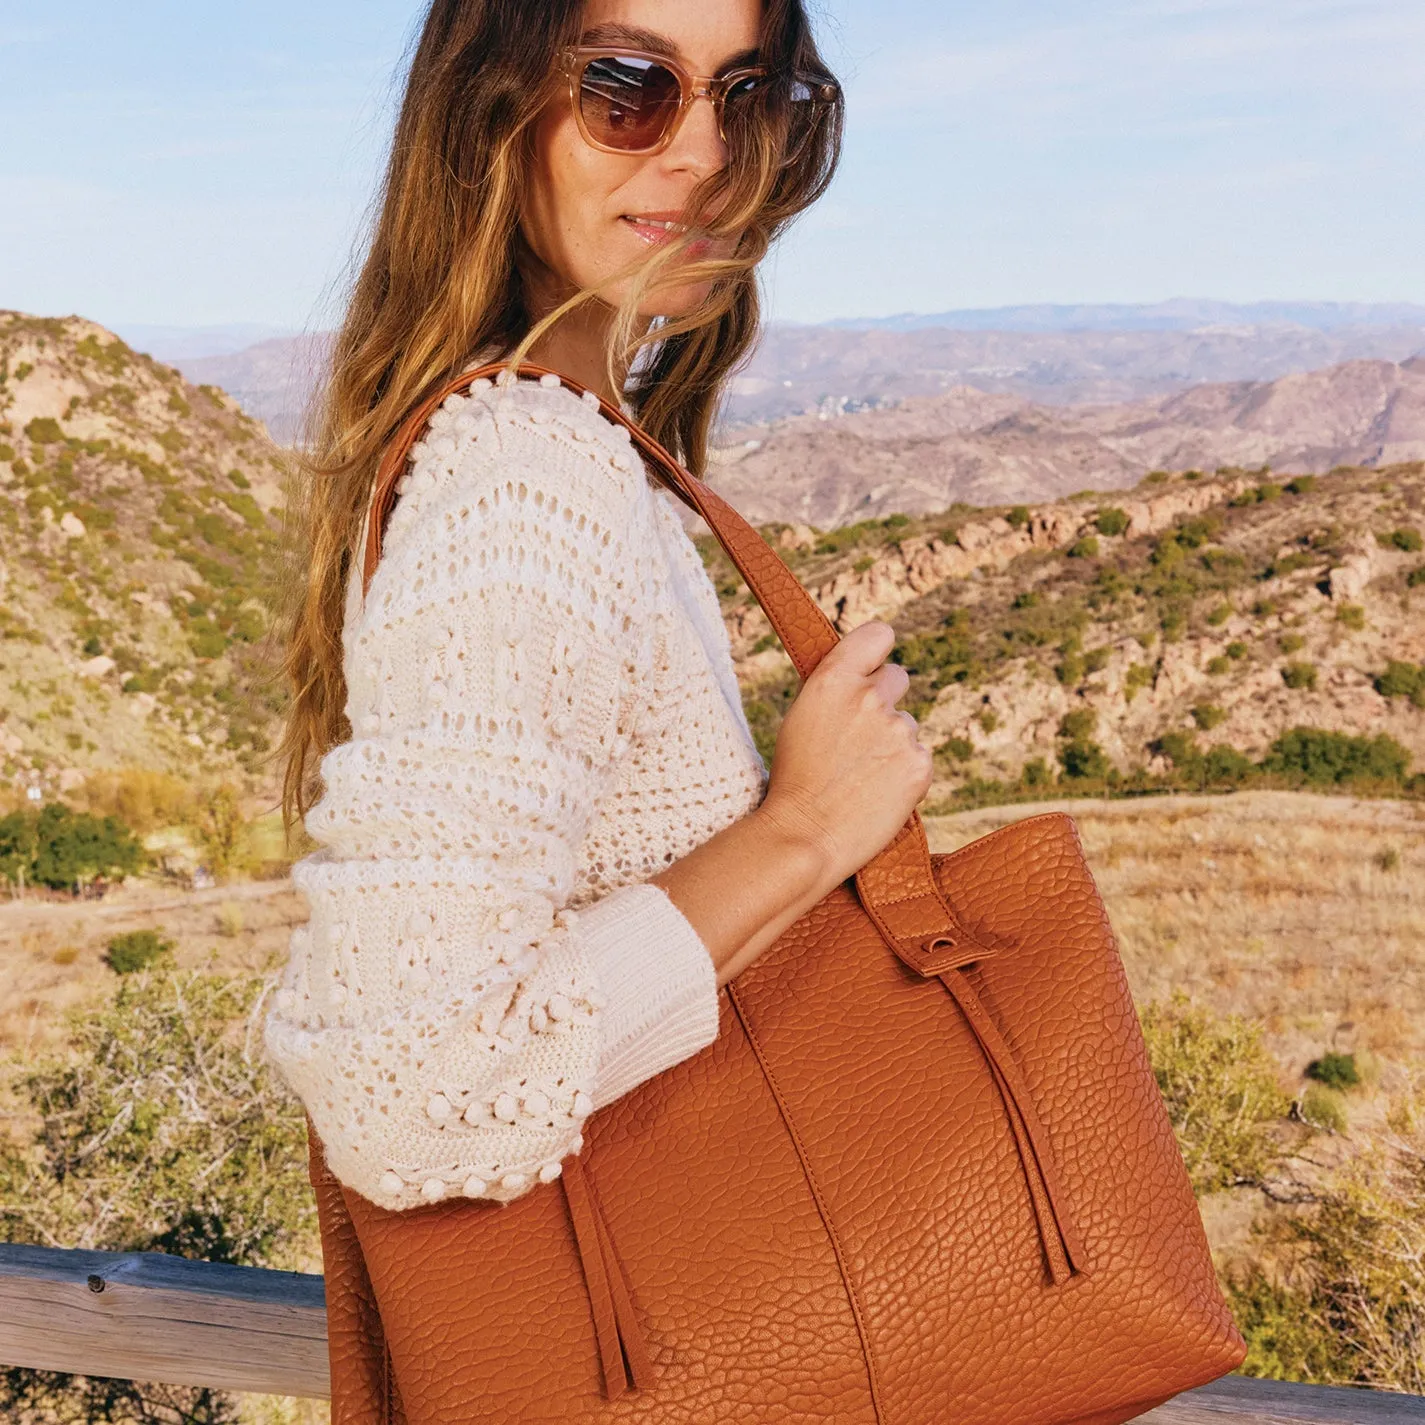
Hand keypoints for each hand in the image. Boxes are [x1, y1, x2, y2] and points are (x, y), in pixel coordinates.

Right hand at [756, 621, 932, 892]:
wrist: (803, 836)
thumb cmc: (792, 782)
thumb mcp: (800, 718)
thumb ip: (834, 691)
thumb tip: (862, 679)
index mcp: (833, 680)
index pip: (877, 635)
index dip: (875, 652)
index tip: (871, 667)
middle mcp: (869, 698)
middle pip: (897, 677)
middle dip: (884, 699)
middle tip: (860, 734)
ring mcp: (899, 731)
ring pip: (906, 725)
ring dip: (891, 743)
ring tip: (860, 776)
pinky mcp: (920, 764)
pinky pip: (919, 758)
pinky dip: (904, 774)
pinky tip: (877, 793)